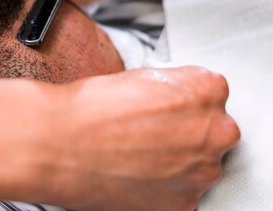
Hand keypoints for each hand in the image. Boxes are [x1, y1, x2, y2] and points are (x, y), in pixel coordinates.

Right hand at [39, 66, 239, 210]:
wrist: (58, 145)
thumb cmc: (89, 109)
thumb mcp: (139, 76)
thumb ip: (172, 86)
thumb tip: (174, 97)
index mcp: (206, 91)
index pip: (211, 91)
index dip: (183, 97)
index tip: (167, 103)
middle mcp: (214, 132)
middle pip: (211, 129)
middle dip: (187, 130)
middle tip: (149, 129)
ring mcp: (201, 172)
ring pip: (199, 163)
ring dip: (177, 159)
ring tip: (137, 152)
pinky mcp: (183, 204)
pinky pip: (182, 191)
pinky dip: (164, 186)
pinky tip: (136, 171)